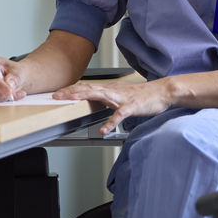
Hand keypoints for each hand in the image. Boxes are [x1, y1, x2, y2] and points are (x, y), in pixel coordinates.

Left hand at [51, 78, 171, 134]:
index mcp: (110, 89)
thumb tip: (95, 100)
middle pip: (88, 89)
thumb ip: (107, 98)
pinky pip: (119, 115)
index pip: (87, 87)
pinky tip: (104, 130)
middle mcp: (113, 91)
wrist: (162, 92)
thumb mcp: (121, 96)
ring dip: (85, 97)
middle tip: (56, 95)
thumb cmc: (143, 96)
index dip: (71, 89)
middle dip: (71, 92)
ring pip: (100, 96)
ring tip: (72, 101)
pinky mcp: (132, 106)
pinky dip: (111, 122)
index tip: (57, 92)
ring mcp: (122, 98)